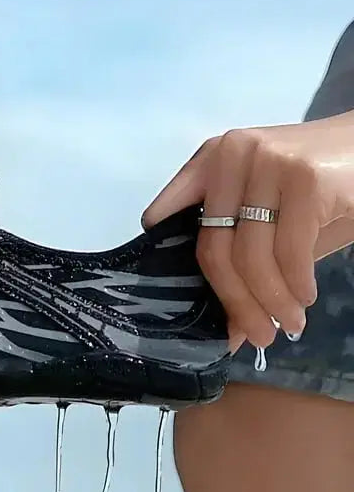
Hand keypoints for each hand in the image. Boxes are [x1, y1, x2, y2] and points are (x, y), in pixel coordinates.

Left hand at [142, 112, 353, 350]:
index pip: (166, 216)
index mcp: (211, 158)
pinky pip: (289, 251)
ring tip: (289, 323)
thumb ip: (245, 257)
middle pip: (214, 248)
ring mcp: (267, 162)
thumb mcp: (273, 214)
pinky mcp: (305, 178)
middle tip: (258, 336)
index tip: (205, 312)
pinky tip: (305, 298)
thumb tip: (230, 329)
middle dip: (236, 302)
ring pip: (251, 256)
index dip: (176, 268)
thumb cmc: (326, 187)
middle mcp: (231, 155)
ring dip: (271, 302)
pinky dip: (295, 285)